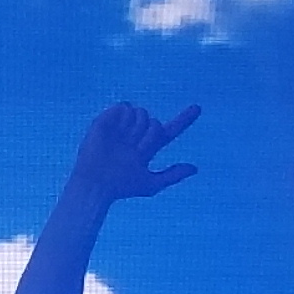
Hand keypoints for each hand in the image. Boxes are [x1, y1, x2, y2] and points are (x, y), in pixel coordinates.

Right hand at [65, 100, 199, 207]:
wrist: (96, 182)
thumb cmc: (120, 187)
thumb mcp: (150, 184)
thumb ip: (172, 176)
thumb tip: (195, 168)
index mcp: (147, 147)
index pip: (169, 131)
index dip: (184, 120)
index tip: (198, 108)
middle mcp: (136, 134)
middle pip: (155, 123)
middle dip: (148, 136)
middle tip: (135, 150)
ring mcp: (122, 126)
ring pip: (142, 113)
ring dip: (135, 129)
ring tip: (121, 142)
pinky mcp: (108, 119)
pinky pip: (125, 107)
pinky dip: (123, 117)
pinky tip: (115, 131)